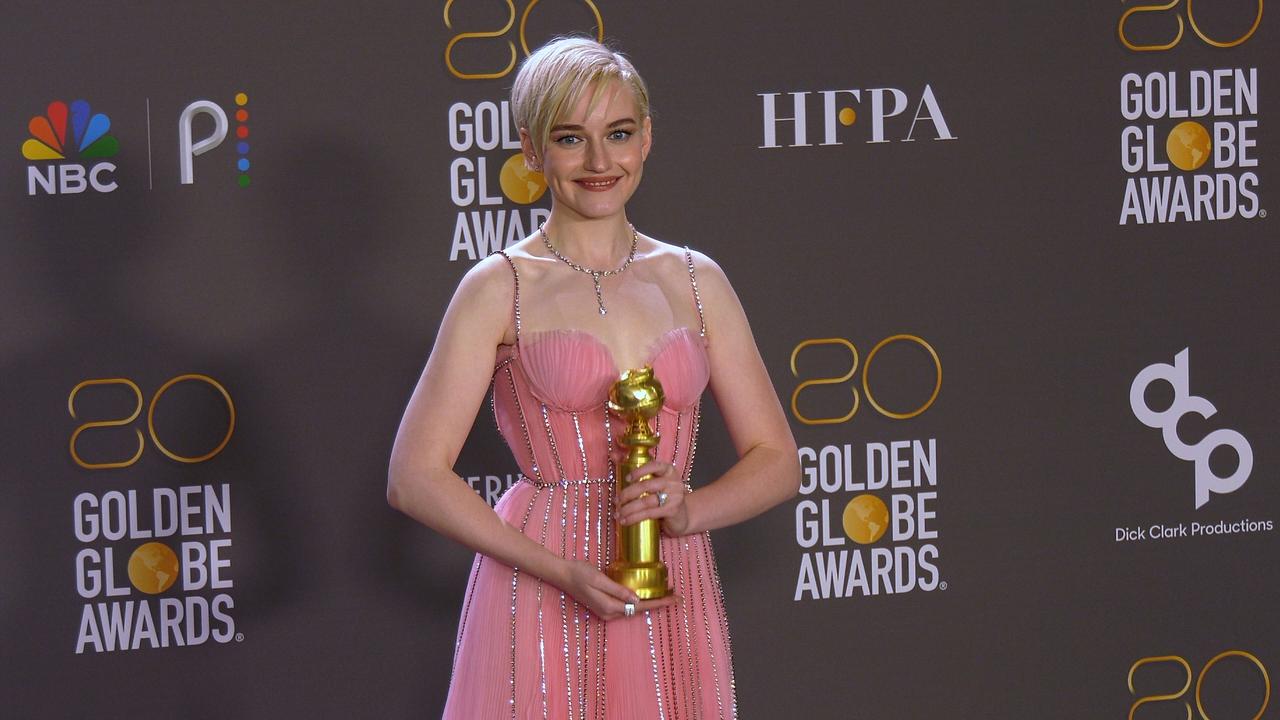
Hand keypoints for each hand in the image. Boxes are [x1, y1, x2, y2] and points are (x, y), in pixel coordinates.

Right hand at [559, 560, 675, 619]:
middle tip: (675, 595)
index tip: (674, 599)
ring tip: (665, 593)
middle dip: (658, 603)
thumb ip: (618, 590)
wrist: (562, 574)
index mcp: (609, 607)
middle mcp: (609, 613)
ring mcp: (606, 611)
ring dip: (649, 602)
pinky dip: (639, 600)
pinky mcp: (604, 606)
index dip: (659, 603)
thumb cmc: (579, 573)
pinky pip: (626, 605)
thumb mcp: (599, 579)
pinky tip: (646, 593)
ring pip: (633, 609)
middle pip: (639, 610)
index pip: (640, 607)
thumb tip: (637, 599)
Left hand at [615, 460, 691, 535]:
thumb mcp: (654, 482)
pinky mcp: (672, 511)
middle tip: (616, 501)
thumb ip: (636, 470)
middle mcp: (674, 482)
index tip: (626, 479)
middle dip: (627, 494)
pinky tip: (626, 521)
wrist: (682, 517)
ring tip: (618, 513)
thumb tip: (612, 455)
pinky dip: (634, 518)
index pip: (654, 466)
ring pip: (645, 501)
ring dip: (628, 509)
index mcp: (668, 470)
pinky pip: (649, 513)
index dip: (639, 471)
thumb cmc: (664, 497)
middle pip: (645, 485)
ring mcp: (675, 497)